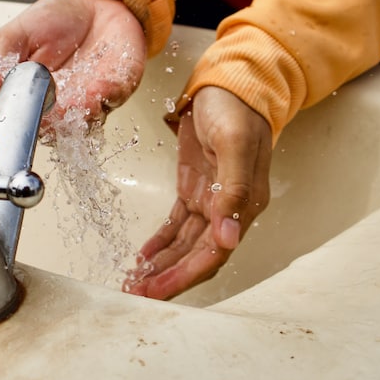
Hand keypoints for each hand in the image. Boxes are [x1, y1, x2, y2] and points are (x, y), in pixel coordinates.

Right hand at [0, 0, 146, 125]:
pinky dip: (104, 94)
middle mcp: (58, 110)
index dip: (14, 127)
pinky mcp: (116, 91)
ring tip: (67, 98)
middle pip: (50, 132)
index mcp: (27, 101)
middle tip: (40, 107)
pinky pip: (111, 99)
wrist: (95, 3)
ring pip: (80, 124)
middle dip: (46, 122)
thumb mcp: (13, 39)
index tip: (10, 120)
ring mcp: (88, 104)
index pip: (16, 126)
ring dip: (75, 113)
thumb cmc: (52, 22)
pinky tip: (97, 86)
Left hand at [125, 86, 272, 299]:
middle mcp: (229, 208)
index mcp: (244, 203)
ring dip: (161, 266)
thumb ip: (233, 189)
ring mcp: (211, 199)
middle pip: (197, 256)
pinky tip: (143, 258)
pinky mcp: (195, 189)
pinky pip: (177, 226)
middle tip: (137, 295)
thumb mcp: (234, 143)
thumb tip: (228, 237)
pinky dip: (160, 243)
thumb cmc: (236, 108)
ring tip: (134, 284)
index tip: (158, 290)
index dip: (186, 275)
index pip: (215, 253)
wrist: (232, 83)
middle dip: (168, 278)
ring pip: (185, 245)